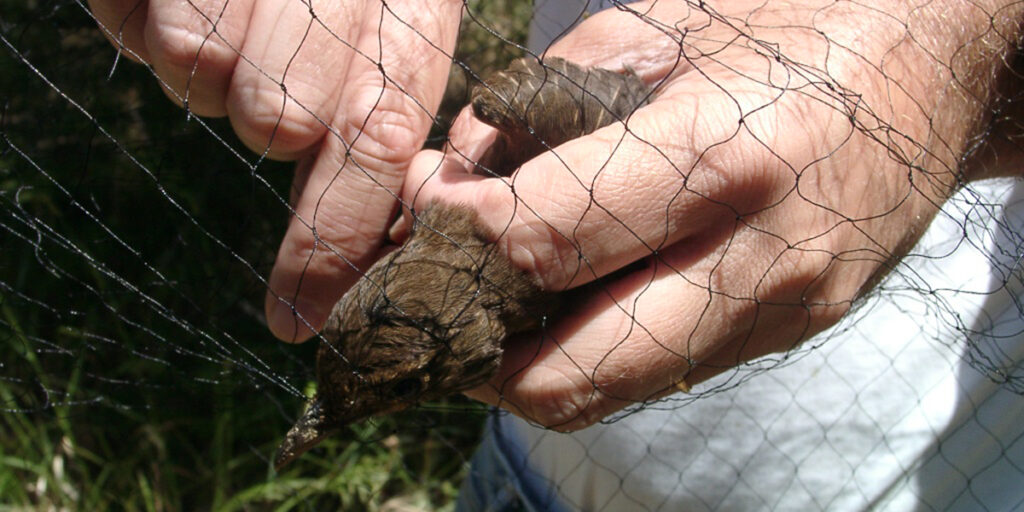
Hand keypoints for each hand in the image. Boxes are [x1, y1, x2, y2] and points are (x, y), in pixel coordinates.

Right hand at [88, 0, 461, 340]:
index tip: (296, 321)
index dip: (332, 239)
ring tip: (235, 5)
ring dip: (207, 58)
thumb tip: (356, 254)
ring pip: (198, 72)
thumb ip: (379, 110)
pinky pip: (138, 26)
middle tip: (272, 60)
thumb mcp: (393, 16)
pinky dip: (149, 12)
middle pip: (273, 121)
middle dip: (268, 116)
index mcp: (409, 12)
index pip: (377, 143)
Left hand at [403, 0, 1022, 429]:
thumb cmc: (791, 25)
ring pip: (606, 394)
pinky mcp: (785, 335)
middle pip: (568, 373)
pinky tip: (568, 292)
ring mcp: (778, 316)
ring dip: (523, 361)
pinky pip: (653, 371)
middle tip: (440, 288)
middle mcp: (757, 262)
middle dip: (476, 345)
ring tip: (494, 293)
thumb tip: (459, 180)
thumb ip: (542, 105)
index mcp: (724, 159)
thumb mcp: (657, 28)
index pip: (546, 245)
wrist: (934, 71)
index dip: (459, 241)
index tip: (429, 214)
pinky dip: (586, 350)